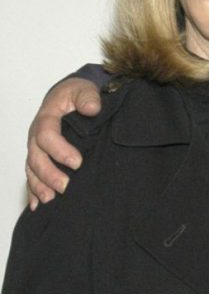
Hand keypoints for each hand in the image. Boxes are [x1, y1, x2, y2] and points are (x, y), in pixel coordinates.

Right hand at [26, 78, 101, 209]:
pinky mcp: (40, 155)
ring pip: (32, 168)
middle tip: (65, 186)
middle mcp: (36, 134)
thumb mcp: (84, 88)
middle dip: (49, 173)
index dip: (59, 150)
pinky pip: (32, 174)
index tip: (77, 162)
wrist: (69, 95)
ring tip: (50, 199)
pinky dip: (33, 190)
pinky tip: (37, 204)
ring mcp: (36, 147)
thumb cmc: (76, 93)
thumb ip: (88, 97)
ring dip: (39, 185)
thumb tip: (92, 108)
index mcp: (47, 117)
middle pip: (36, 156)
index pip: (47, 135)